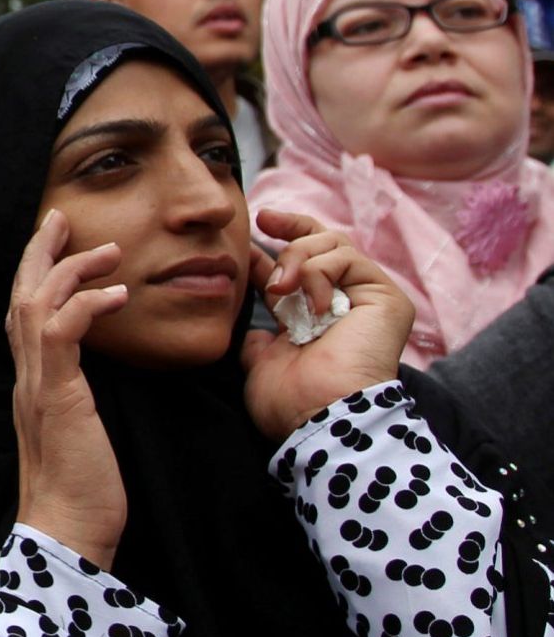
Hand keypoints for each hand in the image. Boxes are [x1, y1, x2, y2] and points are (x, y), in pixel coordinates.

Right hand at [8, 210, 129, 570]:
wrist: (68, 533)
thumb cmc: (83, 493)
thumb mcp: (81, 434)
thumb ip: (78, 402)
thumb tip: (92, 385)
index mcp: (33, 385)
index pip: (24, 316)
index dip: (36, 276)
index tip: (56, 247)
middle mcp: (27, 378)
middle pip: (20, 296)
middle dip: (39, 253)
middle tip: (59, 218)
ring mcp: (38, 385)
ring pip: (35, 304)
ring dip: (67, 269)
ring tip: (105, 250)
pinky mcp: (58, 396)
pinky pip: (62, 332)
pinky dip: (86, 304)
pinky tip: (117, 294)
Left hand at [240, 208, 411, 441]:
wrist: (319, 416)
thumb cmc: (290, 400)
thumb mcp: (261, 360)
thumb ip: (258, 337)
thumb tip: (250, 327)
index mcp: (317, 315)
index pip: (305, 260)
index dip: (285, 235)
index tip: (261, 220)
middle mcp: (347, 302)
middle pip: (325, 240)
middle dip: (290, 235)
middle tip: (265, 239)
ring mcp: (369, 298)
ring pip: (332, 243)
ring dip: (297, 258)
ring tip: (282, 291)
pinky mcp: (387, 297)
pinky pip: (347, 257)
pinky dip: (319, 272)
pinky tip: (314, 306)